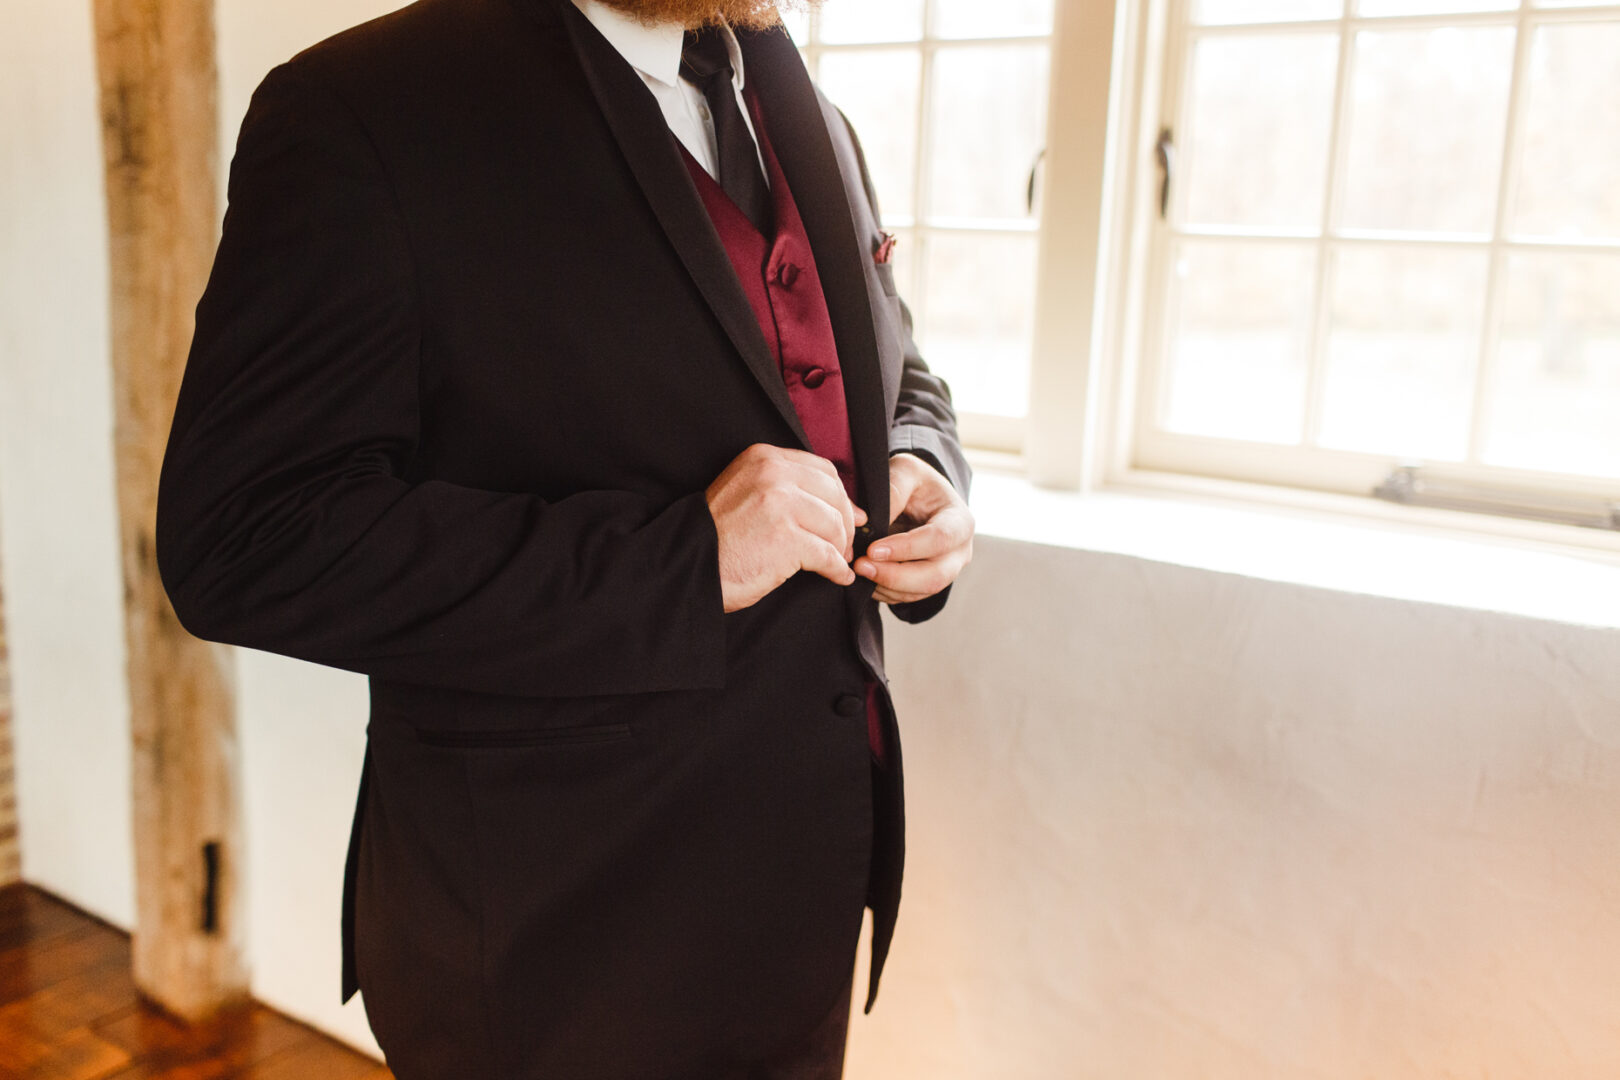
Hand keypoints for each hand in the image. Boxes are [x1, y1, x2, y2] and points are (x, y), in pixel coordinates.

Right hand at [706, 444, 867, 612]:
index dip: (841, 497)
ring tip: (838, 563)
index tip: (850, 517)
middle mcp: (772, 474)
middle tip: (845, 546)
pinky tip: (837, 577)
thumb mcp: (746, 492)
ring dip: (841, 549)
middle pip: (834, 496)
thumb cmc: (718, 537)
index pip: (822, 470)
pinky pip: (828, 554)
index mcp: (763, 458)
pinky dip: (837, 570)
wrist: (687, 565)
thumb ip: (785, 487)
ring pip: (835, 525)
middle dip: (846, 524)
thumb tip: (846, 505)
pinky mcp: (786, 538)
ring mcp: (779, 504)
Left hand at [853, 453, 973, 604]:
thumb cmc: (915, 483)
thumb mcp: (907, 470)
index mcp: (960, 521)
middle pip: (935, 576)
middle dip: (895, 576)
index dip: (907, 548)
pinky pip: (906, 597)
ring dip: (885, 586)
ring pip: (919, 592)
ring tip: (857, 570)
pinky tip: (865, 577)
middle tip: (861, 566)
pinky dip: (883, 592)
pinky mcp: (926, 584)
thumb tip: (873, 520)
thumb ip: (894, 489)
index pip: (939, 539)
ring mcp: (945, 571)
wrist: (920, 498)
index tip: (873, 549)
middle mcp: (959, 552)